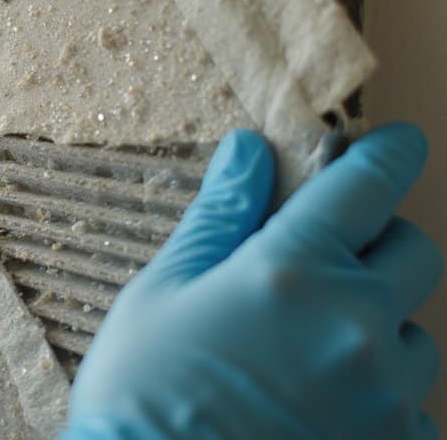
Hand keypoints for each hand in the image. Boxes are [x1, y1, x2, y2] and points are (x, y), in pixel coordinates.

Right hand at [63, 124, 440, 439]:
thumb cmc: (140, 395)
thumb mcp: (161, 294)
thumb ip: (218, 218)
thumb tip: (249, 150)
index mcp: (291, 271)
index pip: (369, 184)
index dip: (389, 154)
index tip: (394, 145)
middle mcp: (355, 325)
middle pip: (417, 252)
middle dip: (381, 245)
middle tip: (331, 265)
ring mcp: (384, 396)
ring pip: (417, 336)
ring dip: (379, 329)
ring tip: (314, 357)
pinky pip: (415, 409)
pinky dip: (380, 399)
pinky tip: (322, 411)